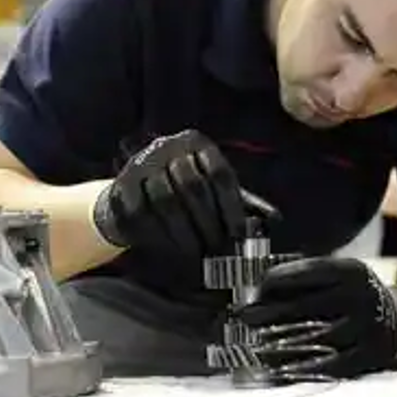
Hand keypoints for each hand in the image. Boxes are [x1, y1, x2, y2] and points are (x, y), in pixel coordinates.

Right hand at [92, 129, 253, 260]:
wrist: (133, 193)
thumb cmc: (182, 192)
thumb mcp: (212, 189)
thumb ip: (240, 201)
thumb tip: (274, 219)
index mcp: (197, 143)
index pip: (220, 174)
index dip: (231, 206)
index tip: (237, 235)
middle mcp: (168, 147)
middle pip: (193, 187)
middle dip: (208, 223)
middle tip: (217, 249)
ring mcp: (142, 163)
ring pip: (167, 201)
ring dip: (184, 233)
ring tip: (197, 253)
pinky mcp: (121, 184)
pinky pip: (142, 213)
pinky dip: (159, 235)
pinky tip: (171, 249)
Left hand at [237, 258, 396, 380]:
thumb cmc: (352, 295)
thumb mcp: (337, 276)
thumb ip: (303, 279)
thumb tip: (257, 293)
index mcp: (349, 269)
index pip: (301, 273)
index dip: (271, 284)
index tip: (252, 294)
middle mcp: (359, 294)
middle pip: (301, 306)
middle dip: (266, 314)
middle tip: (243, 319)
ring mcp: (365, 325)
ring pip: (311, 337)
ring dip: (278, 343)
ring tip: (254, 346)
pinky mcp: (369, 354)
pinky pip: (329, 364)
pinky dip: (302, 368)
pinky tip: (280, 369)